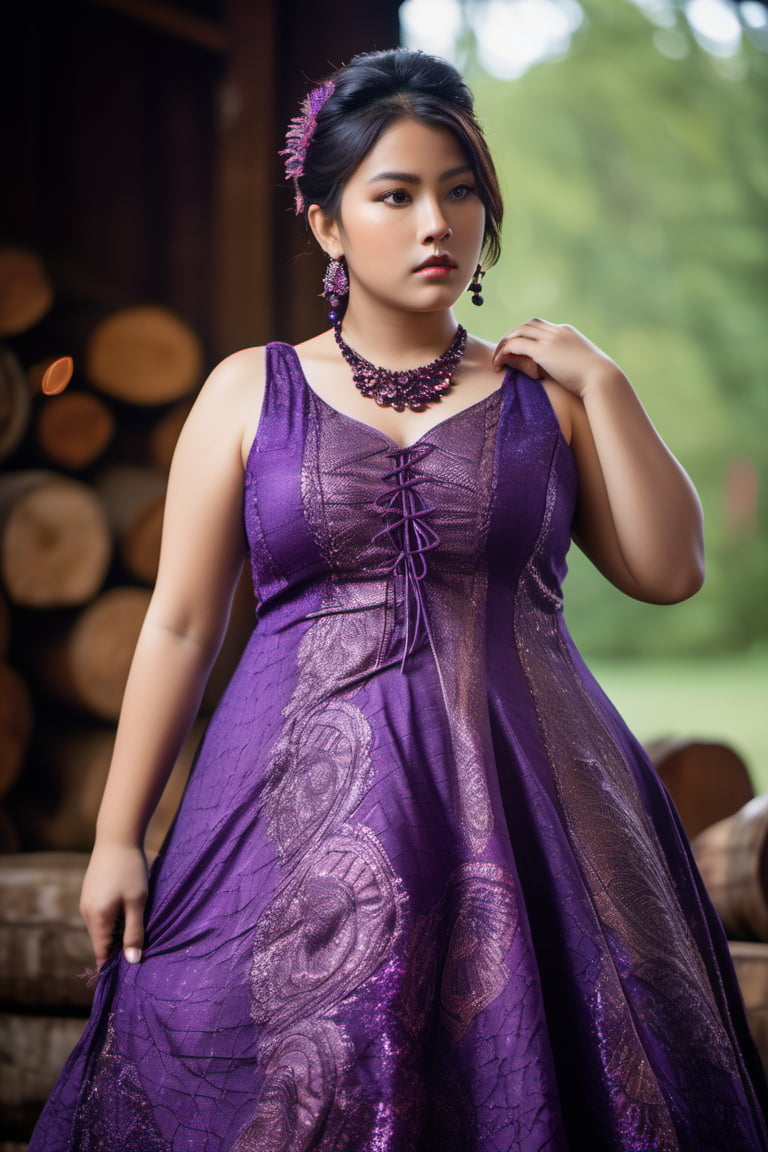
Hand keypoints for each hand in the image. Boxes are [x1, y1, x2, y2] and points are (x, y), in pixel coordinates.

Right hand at [80, 842, 147, 970]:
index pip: (101, 952)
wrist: (118, 836)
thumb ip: (134, 932)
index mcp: (97, 918)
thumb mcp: (137, 902)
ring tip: (138, 931)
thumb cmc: (130, 870)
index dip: (113, 966)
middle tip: (140, 954)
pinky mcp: (91, 890)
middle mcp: (86, 912)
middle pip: (101, 940)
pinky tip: (129, 911)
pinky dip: (114, 918)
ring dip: (117, 931)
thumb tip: (132, 962)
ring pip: (102, 926)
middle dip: (117, 949)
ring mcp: (87, 900)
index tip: (126, 977)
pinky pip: (101, 913)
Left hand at [492, 318, 620, 397]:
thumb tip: (567, 373)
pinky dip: (503, 352)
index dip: (526, 335)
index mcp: (567, 332)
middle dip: (512, 336)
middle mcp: (557, 331)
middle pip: (527, 324)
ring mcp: (550, 339)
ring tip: (497, 359)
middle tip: (503, 352)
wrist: (602, 378)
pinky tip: (498, 365)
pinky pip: (515, 345)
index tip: (518, 349)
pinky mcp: (543, 351)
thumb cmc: (596, 378)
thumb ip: (571, 363)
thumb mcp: (583, 366)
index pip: (541, 326)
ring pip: (518, 332)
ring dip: (504, 343)